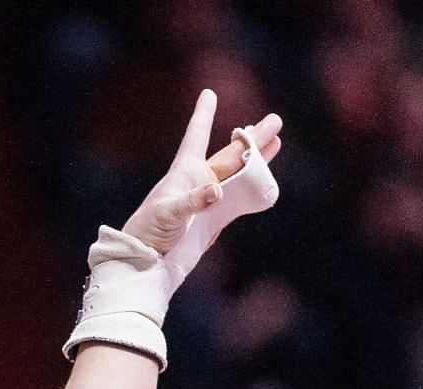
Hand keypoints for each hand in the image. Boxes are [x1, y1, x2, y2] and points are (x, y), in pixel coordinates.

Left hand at [122, 90, 282, 257]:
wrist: (145, 262)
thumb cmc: (148, 232)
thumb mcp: (168, 214)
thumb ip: (192, 202)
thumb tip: (218, 191)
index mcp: (183, 172)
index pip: (196, 135)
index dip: (204, 114)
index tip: (209, 93)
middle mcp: (197, 181)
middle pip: (230, 154)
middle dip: (252, 138)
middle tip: (276, 121)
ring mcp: (208, 200)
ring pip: (239, 175)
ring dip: (258, 160)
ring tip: (277, 142)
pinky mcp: (214, 218)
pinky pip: (239, 199)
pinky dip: (254, 189)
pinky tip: (267, 181)